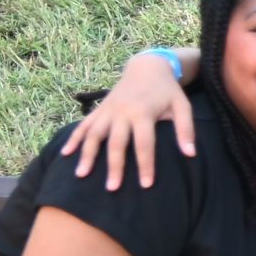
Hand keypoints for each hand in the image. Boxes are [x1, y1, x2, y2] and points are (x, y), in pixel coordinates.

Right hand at [61, 52, 193, 188]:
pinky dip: (73, 139)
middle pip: (115, 143)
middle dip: (114, 166)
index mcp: (143, 112)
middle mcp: (122, 112)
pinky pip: (83, 125)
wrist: (147, 67)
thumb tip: (191, 154)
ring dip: (86, 155)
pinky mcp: (99, 109)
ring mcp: (108, 111)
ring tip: (81, 176)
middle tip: (112, 189)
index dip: (145, 165)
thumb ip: (186, 129)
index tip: (146, 185)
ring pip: (93, 135)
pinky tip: (65, 154)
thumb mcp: (183, 106)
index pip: (144, 144)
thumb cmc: (168, 90)